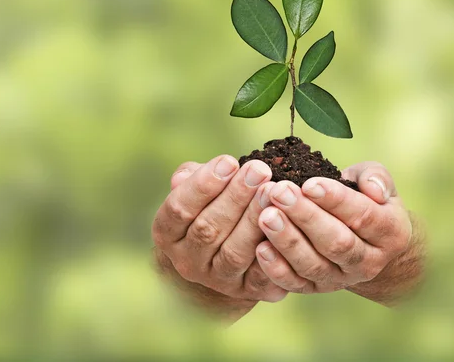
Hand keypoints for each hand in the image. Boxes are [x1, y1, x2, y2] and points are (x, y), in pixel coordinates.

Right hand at [152, 155, 287, 318]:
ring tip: (273, 191)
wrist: (221, 257)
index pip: (179, 209)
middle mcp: (187, 261)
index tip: (229, 161)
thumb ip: (190, 178)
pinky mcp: (246, 291)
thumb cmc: (208, 209)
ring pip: (234, 253)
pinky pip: (261, 276)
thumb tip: (189, 174)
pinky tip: (286, 225)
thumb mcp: (194, 190)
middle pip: (208, 230)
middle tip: (259, 170)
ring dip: (254, 220)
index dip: (203, 185)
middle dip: (235, 197)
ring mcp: (216, 280)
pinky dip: (274, 252)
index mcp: (167, 233)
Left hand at [255, 162, 416, 299]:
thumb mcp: (376, 182)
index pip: (363, 216)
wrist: (364, 241)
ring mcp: (340, 279)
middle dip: (305, 216)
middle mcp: (368, 262)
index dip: (335, 200)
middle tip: (279, 193)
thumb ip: (377, 178)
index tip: (309, 184)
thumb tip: (374, 190)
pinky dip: (276, 269)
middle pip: (336, 242)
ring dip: (287, 241)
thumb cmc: (364, 200)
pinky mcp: (315, 288)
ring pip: (313, 264)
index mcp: (390, 232)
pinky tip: (260, 248)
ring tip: (265, 216)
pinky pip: (295, 283)